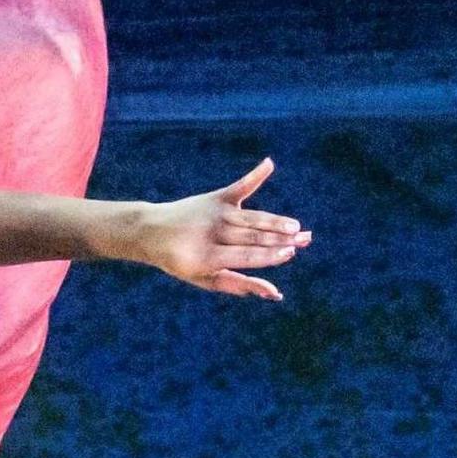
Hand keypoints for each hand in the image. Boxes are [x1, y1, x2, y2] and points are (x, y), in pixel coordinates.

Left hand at [139, 158, 309, 300]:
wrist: (150, 232)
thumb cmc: (181, 261)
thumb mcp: (204, 279)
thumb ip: (239, 284)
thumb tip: (275, 293)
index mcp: (206, 257)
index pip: (245, 255)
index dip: (268, 255)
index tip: (290, 253)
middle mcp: (211, 232)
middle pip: (252, 236)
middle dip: (280, 238)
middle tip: (306, 240)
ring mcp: (213, 213)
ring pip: (251, 217)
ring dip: (276, 221)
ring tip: (297, 227)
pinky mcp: (215, 198)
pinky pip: (238, 186)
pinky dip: (254, 176)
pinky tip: (268, 164)